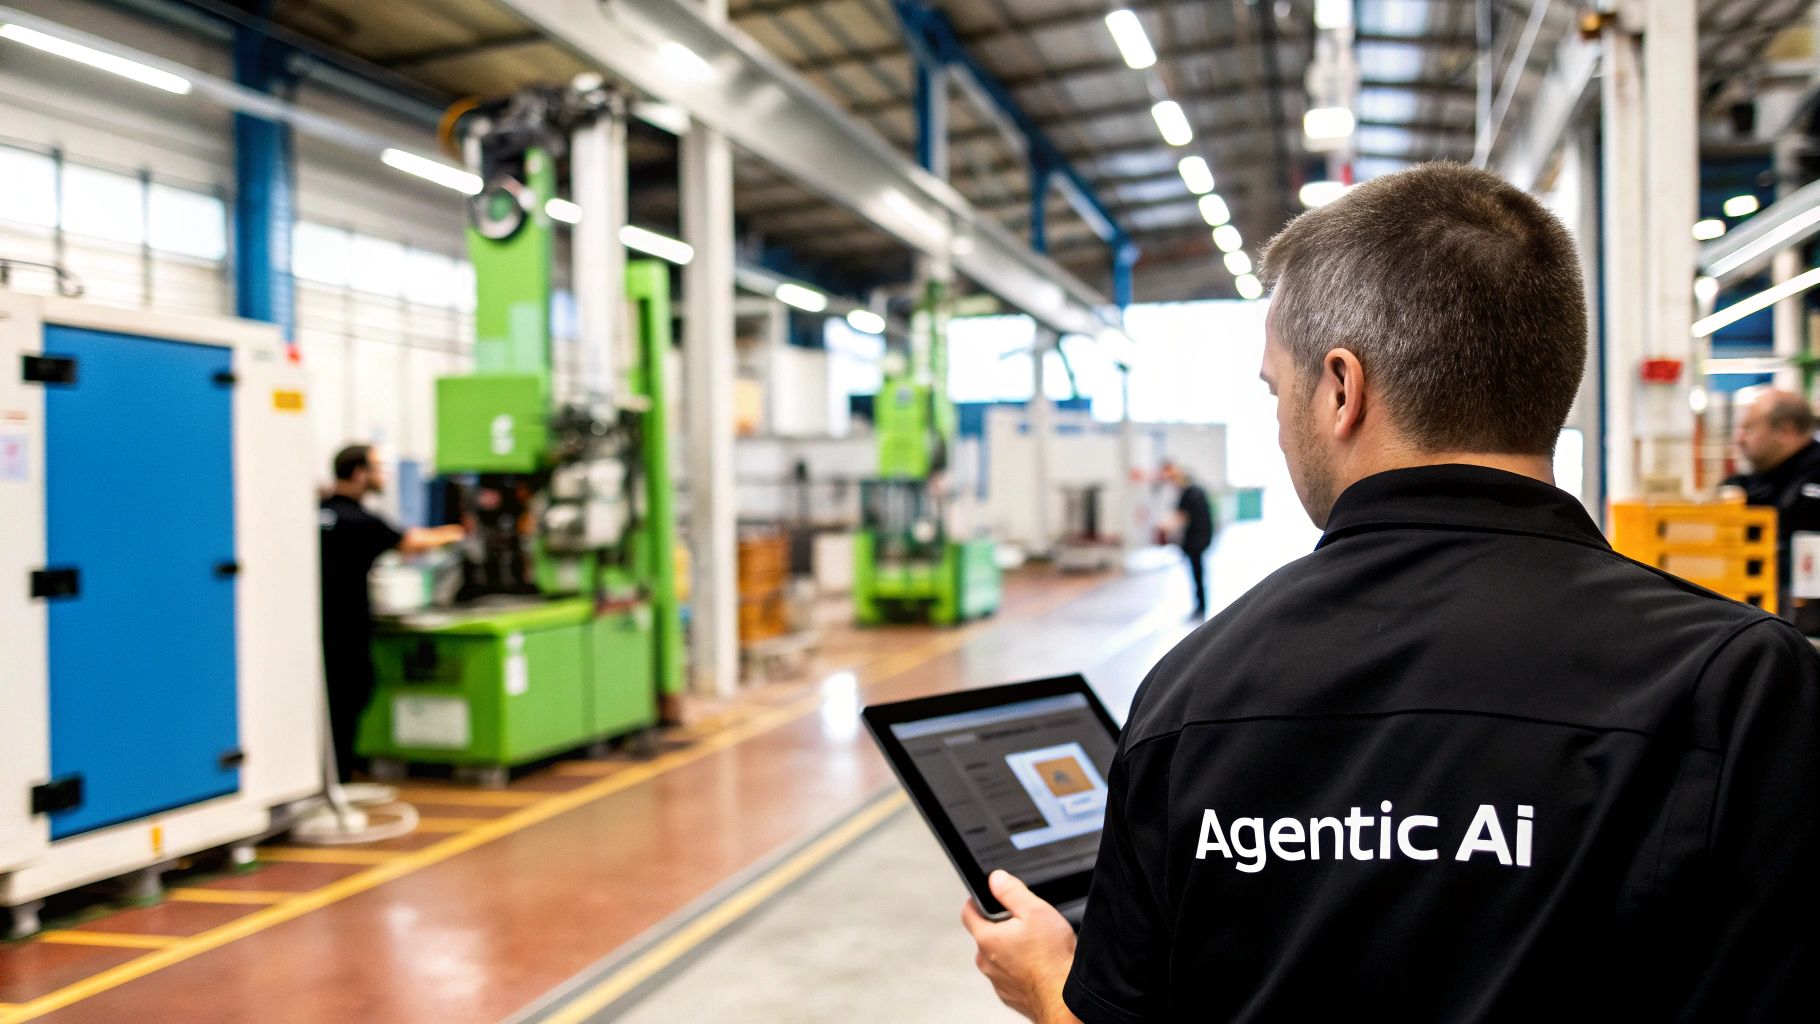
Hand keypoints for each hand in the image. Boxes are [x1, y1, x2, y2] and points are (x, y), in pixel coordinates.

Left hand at [961, 870, 1080, 1023]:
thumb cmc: (1051, 957)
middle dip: (1000, 927)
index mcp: (987, 938)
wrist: (1064, 996)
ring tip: (1034, 947)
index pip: (968, 913)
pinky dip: (1019, 969)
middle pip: (985, 935)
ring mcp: (996, 980)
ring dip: (1010, 949)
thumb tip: (996, 879)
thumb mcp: (1034, 910)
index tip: (988, 898)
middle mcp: (986, 961)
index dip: (977, 901)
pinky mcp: (1009, 994)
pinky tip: (1037, 965)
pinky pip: (1008, 975)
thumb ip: (1011, 891)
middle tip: (1024, 924)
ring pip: (997, 956)